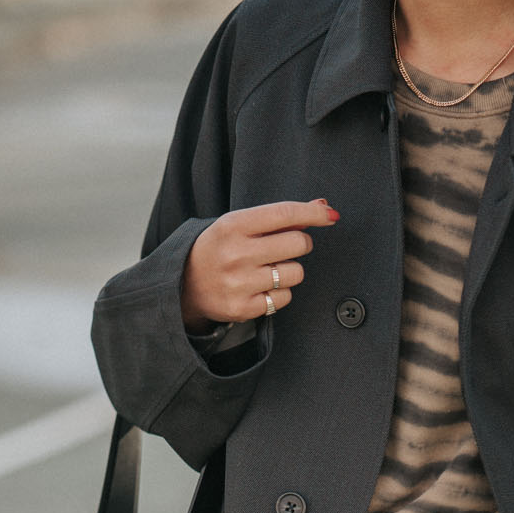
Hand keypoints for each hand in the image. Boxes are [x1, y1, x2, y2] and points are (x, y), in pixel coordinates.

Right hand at [180, 197, 339, 329]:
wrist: (183, 284)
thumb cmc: (219, 248)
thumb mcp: (239, 224)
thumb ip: (279, 216)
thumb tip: (322, 204)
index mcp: (233, 225)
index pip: (285, 214)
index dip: (314, 212)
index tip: (330, 214)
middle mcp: (236, 253)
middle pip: (298, 243)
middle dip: (300, 243)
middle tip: (286, 246)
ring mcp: (239, 283)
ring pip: (296, 273)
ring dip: (291, 270)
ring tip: (270, 269)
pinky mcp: (243, 308)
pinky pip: (284, 298)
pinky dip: (279, 293)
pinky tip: (261, 287)